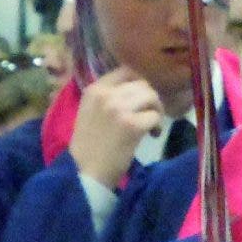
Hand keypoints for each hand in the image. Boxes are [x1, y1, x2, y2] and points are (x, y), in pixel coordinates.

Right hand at [69, 66, 163, 186]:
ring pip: (151, 96)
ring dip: (156, 110)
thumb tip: (134, 87)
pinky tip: (151, 135)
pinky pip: (155, 117)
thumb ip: (108, 96)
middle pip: (142, 84)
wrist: (85, 171)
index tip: (141, 97)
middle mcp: (107, 95)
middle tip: (149, 115)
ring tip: (151, 125)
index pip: (126, 71)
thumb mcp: (89, 111)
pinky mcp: (133, 125)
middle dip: (150, 99)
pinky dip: (157, 126)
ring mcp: (120, 109)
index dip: (139, 82)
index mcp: (94, 90)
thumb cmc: (88, 145)